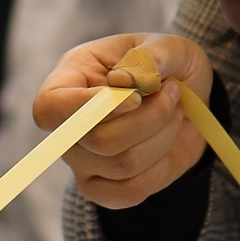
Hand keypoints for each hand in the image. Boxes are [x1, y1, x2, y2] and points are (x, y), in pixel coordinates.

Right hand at [35, 31, 214, 209]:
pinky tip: (166, 145)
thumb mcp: (171, 48)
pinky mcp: (100, 188)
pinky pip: (129, 192)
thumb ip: (152, 56)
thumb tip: (122, 81)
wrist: (189, 102)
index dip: (87, 108)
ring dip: (163, 137)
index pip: (50, 106)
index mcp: (71, 77)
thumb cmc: (170, 68)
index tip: (136, 97)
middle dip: (151, 118)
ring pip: (122, 164)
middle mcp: (68, 123)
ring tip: (175, 113)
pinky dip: (160, 169)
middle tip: (173, 93)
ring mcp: (81, 159)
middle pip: (98, 139)